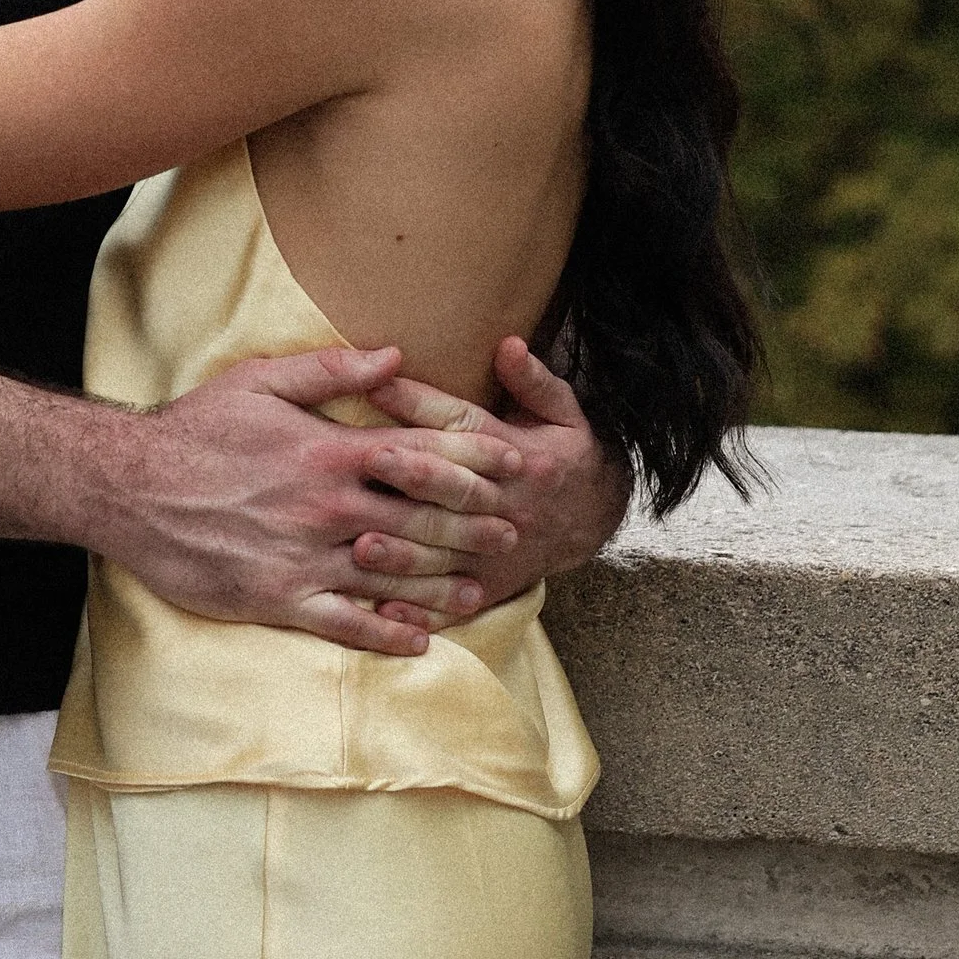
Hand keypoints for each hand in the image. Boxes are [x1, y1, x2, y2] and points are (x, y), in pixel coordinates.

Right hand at [94, 346, 526, 657]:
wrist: (129, 488)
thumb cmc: (194, 429)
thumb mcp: (259, 381)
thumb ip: (331, 371)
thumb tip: (396, 355)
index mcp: (327, 449)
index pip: (419, 452)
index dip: (473, 456)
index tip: (512, 462)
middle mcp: (326, 505)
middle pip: (420, 517)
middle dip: (474, 523)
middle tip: (515, 529)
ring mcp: (305, 556)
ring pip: (393, 574)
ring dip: (444, 583)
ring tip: (484, 589)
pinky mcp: (278, 598)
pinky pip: (345, 622)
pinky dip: (386, 633)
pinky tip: (418, 640)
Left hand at [360, 337, 626, 614]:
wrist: (594, 518)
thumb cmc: (563, 452)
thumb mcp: (562, 410)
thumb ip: (534, 379)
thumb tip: (507, 344)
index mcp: (519, 454)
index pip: (465, 426)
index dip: (423, 404)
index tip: (378, 385)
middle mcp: (506, 504)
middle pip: (455, 490)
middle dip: (413, 475)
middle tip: (368, 460)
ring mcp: (497, 551)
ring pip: (448, 553)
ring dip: (407, 554)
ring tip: (363, 548)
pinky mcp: (490, 586)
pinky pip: (453, 603)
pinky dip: (422, 610)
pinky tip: (383, 615)